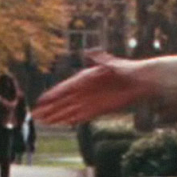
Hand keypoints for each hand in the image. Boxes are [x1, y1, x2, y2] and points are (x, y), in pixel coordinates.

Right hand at [32, 51, 151, 124]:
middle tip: (35, 116)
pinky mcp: (100, 109)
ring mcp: (91, 100)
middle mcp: (86, 90)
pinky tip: (64, 124)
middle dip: (50, 109)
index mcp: (86, 78)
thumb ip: (100, 60)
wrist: (140, 80)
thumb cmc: (127, 69)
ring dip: (58, 117)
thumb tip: (90, 52)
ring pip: (70, 110)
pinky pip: (83, 116)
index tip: (41, 101)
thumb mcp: (113, 64)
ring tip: (44, 122)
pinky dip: (73, 120)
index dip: (52, 95)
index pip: (65, 88)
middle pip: (64, 102)